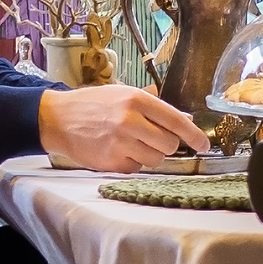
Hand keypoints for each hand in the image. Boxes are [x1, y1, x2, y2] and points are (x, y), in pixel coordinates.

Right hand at [39, 83, 209, 170]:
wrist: (58, 119)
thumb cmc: (94, 104)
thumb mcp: (124, 94)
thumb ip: (154, 107)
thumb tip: (186, 120)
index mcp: (136, 100)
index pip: (176, 121)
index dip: (194, 136)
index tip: (204, 145)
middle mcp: (130, 121)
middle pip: (169, 144)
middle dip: (166, 144)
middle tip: (153, 138)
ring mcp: (120, 144)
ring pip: (156, 159)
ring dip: (150, 154)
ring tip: (132, 143)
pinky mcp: (111, 162)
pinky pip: (137, 168)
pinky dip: (133, 162)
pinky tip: (118, 150)